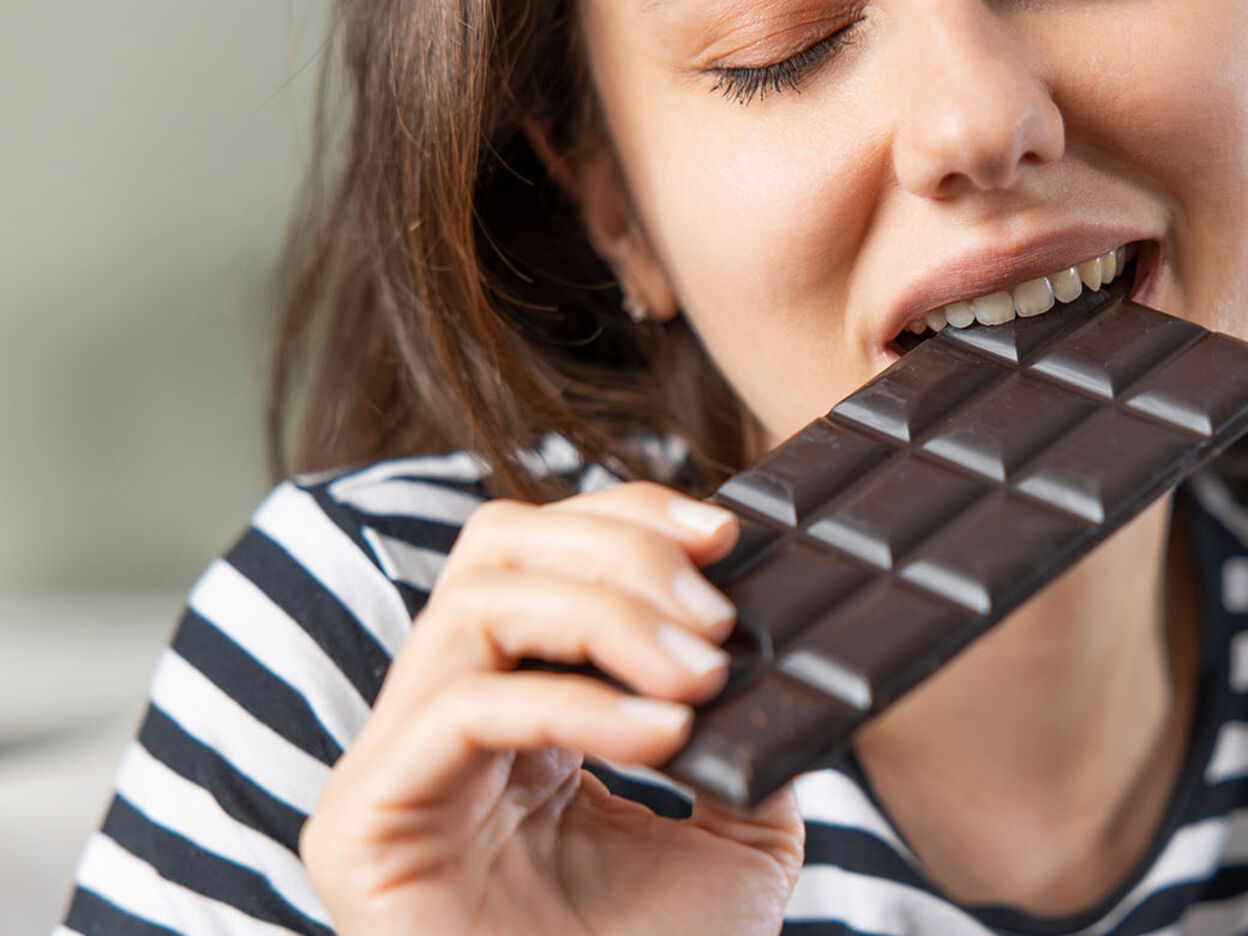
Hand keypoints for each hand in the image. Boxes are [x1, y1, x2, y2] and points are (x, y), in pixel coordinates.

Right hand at [299, 482, 803, 935]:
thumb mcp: (738, 826)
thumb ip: (748, 724)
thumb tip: (790, 633)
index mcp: (518, 705)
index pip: (545, 552)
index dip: (631, 519)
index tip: (731, 533)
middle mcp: (443, 719)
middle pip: (496, 546)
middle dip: (621, 555)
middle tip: (717, 614)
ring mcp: (395, 768)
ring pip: (475, 606)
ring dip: (608, 617)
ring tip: (701, 678)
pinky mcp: (361, 824)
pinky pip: (462, 708)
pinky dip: (575, 701)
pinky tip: (664, 732)